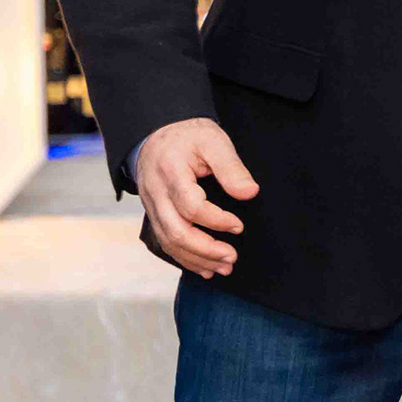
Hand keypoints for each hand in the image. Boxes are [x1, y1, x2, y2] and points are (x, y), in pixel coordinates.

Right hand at [133, 117, 258, 277]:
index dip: (216, 220)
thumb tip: (250, 192)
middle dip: (206, 250)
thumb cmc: (189, 137)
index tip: (238, 225)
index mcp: (171, 171)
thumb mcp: (213, 141)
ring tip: (224, 267)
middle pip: (176, 231)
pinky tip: (205, 266)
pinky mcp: (154, 214)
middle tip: (232, 257)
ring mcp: (152, 206)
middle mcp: (156, 192)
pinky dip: (185, 258)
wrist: (157, 134)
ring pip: (169, 242)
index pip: (190, 206)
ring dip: (197, 259)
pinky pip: (165, 242)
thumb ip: (231, 167)